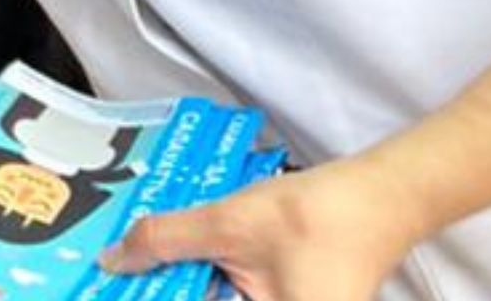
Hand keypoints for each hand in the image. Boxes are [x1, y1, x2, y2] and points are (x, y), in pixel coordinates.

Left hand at [102, 159, 420, 300]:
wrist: (380, 200)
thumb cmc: (315, 218)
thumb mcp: (226, 225)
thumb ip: (164, 242)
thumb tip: (112, 261)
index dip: (148, 293)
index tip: (110, 285)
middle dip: (162, 284)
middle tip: (117, 265)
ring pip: (211, 297)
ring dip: (179, 280)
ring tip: (132, 262)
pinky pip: (229, 295)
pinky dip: (202, 280)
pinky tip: (170, 259)